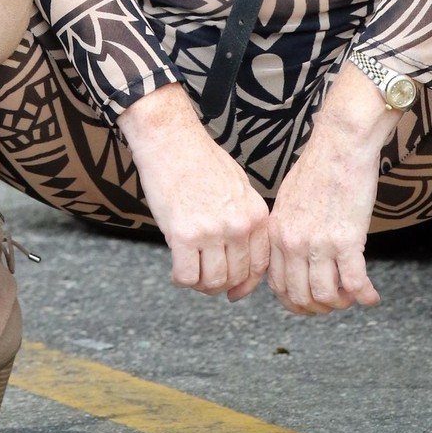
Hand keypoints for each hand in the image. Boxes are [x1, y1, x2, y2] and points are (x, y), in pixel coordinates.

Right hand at [120, 83, 269, 299]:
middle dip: (219, 284)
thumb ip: (244, 220)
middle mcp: (239, 225)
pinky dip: (180, 279)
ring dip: (199, 284)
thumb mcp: (238, 187)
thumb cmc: (201, 161)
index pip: (260, 265)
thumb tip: (243, 257)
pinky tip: (175, 268)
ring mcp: (212, 231)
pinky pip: (186, 277)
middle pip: (235, 277)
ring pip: (212, 282)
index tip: (234, 291)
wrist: (171, 141)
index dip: (246, 284)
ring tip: (189, 270)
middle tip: (203, 278)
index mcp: (256, 214)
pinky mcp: (183, 235)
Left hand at [267, 60, 395, 314]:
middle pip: (300, 296)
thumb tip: (295, 251)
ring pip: (327, 296)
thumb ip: (288, 229)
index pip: (277, 285)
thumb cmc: (320, 166)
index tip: (309, 302)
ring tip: (353, 297)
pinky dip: (364, 296)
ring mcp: (318, 244)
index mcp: (277, 232)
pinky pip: (353, 283)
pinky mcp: (347, 241)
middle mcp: (293, 243)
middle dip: (318, 308)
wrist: (341, 145)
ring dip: (342, 303)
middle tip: (334, 305)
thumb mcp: (289, 199)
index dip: (295, 301)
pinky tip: (372, 296)